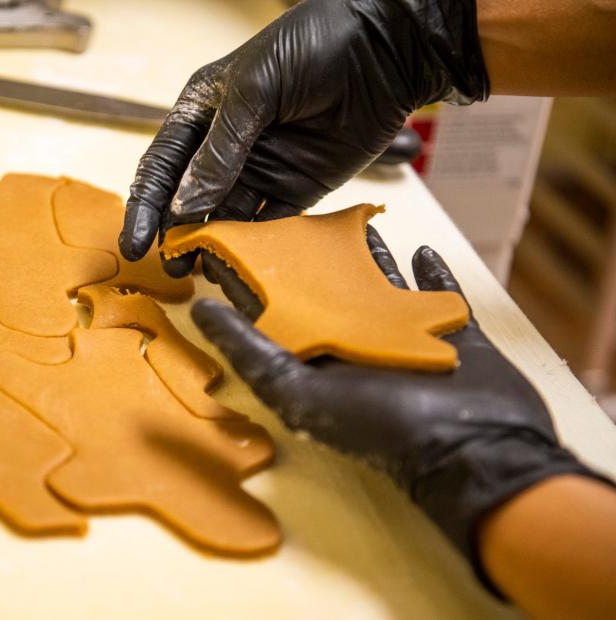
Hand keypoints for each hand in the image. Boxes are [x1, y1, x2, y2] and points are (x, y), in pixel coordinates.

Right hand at [119, 0, 488, 289]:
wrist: (385, 49)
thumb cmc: (313, 47)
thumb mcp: (255, 88)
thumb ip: (220, 148)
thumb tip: (184, 205)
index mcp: (201, 114)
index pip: (161, 167)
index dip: (145, 207)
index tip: (135, 245)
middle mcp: (224, 147)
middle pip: (187, 201)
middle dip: (176, 235)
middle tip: (173, 267)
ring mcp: (260, 171)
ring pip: (225, 219)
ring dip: (214, 246)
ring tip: (205, 272)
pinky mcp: (296, 190)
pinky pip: (268, 226)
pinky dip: (257, 247)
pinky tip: (246, 264)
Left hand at [191, 235, 607, 586]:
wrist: (477, 451)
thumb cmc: (383, 426)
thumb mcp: (299, 391)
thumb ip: (250, 350)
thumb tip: (199, 310)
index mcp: (319, 363)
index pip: (273, 311)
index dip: (250, 279)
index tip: (230, 241)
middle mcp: (358, 351)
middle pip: (328, 294)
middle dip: (313, 260)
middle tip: (298, 219)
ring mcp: (408, 341)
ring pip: (383, 290)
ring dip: (370, 260)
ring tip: (356, 225)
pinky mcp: (453, 335)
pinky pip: (438, 297)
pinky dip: (431, 274)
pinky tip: (420, 249)